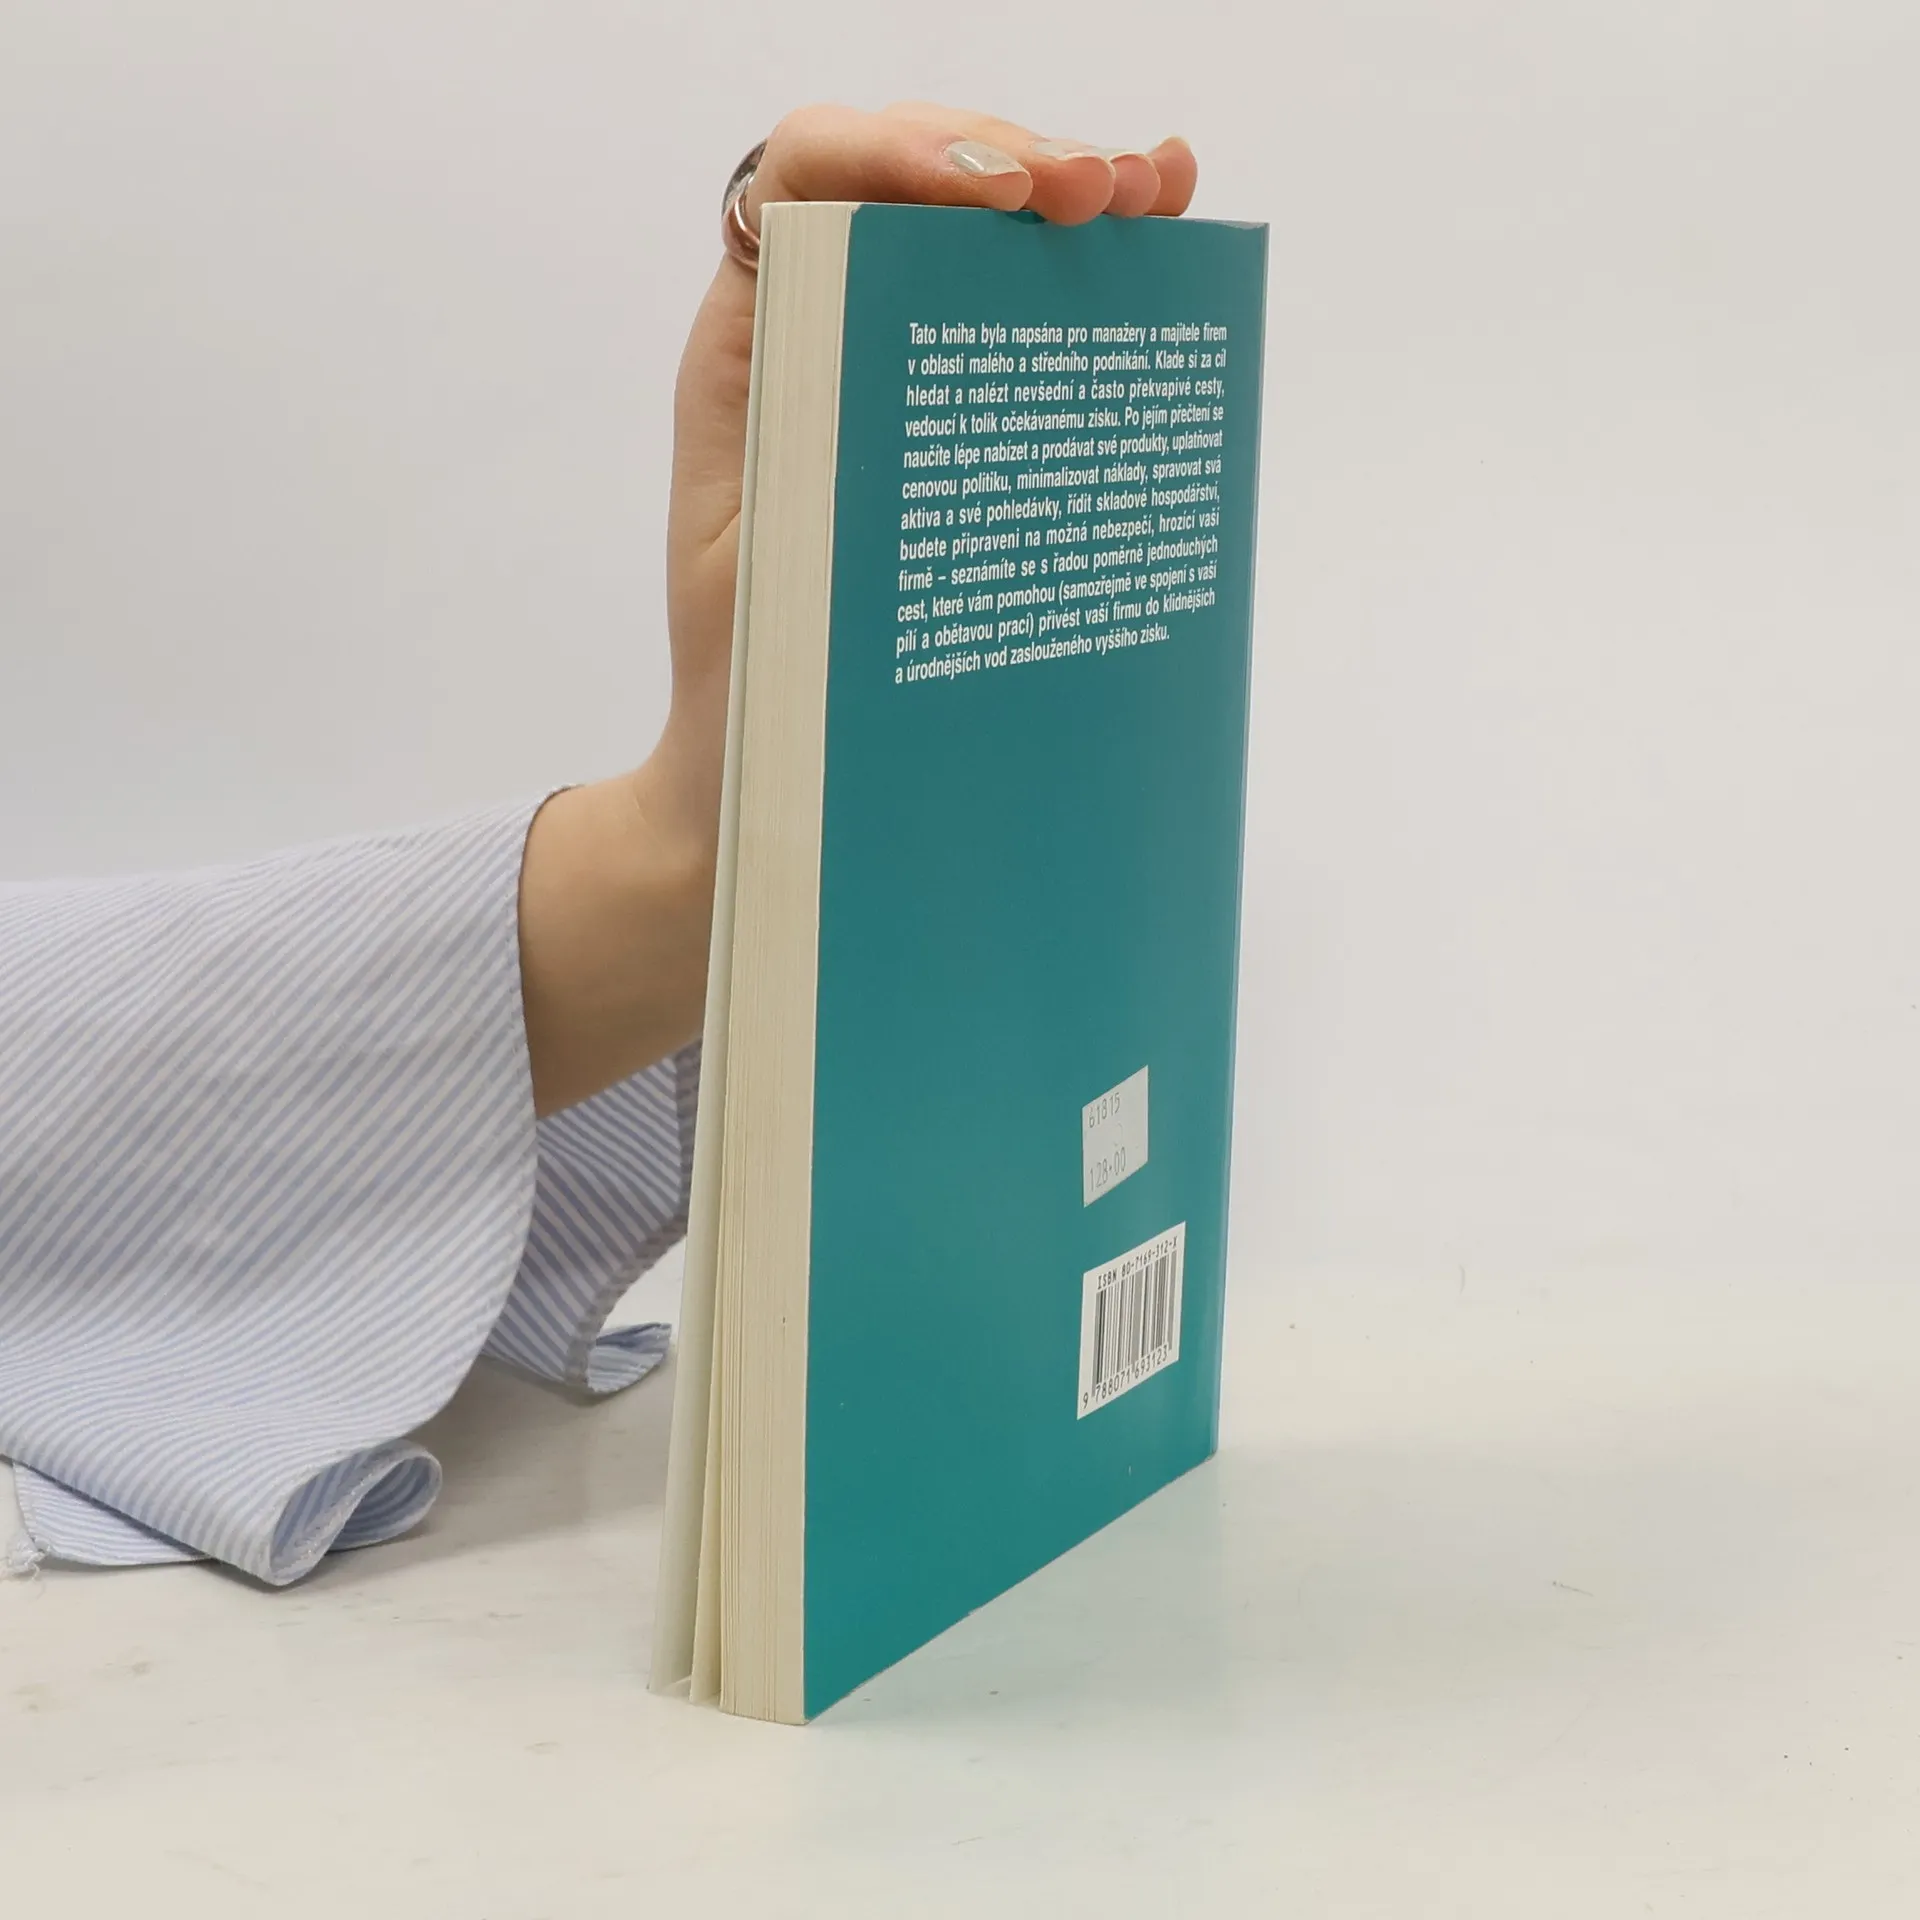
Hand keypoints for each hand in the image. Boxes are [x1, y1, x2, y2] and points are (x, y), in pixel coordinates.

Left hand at [657, 106, 1197, 848]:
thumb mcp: (763, 569)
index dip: (902, 151)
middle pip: (914, 182)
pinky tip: (1162, 227)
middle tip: (1111, 193)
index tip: (1001, 198)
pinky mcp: (946, 427)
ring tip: (1155, 197)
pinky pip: (1012, 321)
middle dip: (1017, 163)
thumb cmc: (748, 691)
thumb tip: (918, 354)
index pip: (809, 178)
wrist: (752, 781)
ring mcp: (889, 372)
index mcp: (754, 351)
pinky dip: (1087, 267)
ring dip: (1069, 197)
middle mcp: (817, 336)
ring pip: (975, 239)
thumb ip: (812, 458)